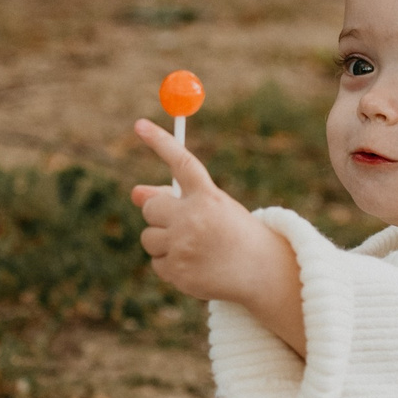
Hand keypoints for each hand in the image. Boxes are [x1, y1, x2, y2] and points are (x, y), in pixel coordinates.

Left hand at [130, 120, 306, 351]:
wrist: (262, 272)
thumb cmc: (235, 234)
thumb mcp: (212, 208)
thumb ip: (174, 199)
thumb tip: (135, 193)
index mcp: (209, 197)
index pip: (181, 162)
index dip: (160, 142)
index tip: (140, 125)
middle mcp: (194, 219)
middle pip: (151, 207)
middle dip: (158, 213)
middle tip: (180, 222)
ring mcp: (183, 246)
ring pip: (149, 237)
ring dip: (163, 241)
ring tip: (193, 248)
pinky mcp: (177, 271)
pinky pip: (156, 262)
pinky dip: (170, 265)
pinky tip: (195, 266)